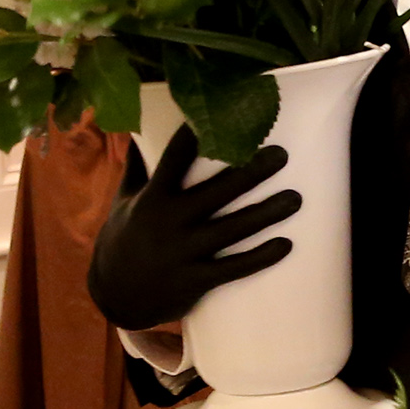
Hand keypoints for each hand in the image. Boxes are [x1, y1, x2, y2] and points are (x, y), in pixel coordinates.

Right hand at [85, 126, 301, 331]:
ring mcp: (182, 253)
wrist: (114, 295)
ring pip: (232, 229)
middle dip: (251, 171)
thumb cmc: (122, 239)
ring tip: (295, 198)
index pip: (175, 159)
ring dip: (267, 213)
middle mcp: (168, 222)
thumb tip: (137, 127)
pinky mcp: (194, 280)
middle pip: (217, 191)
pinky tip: (285, 244)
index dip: (196, 136)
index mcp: (152, 198)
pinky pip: (233, 268)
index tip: (223, 114)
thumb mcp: (123, 200)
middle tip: (282, 154)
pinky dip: (260, 257)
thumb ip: (136, 166)